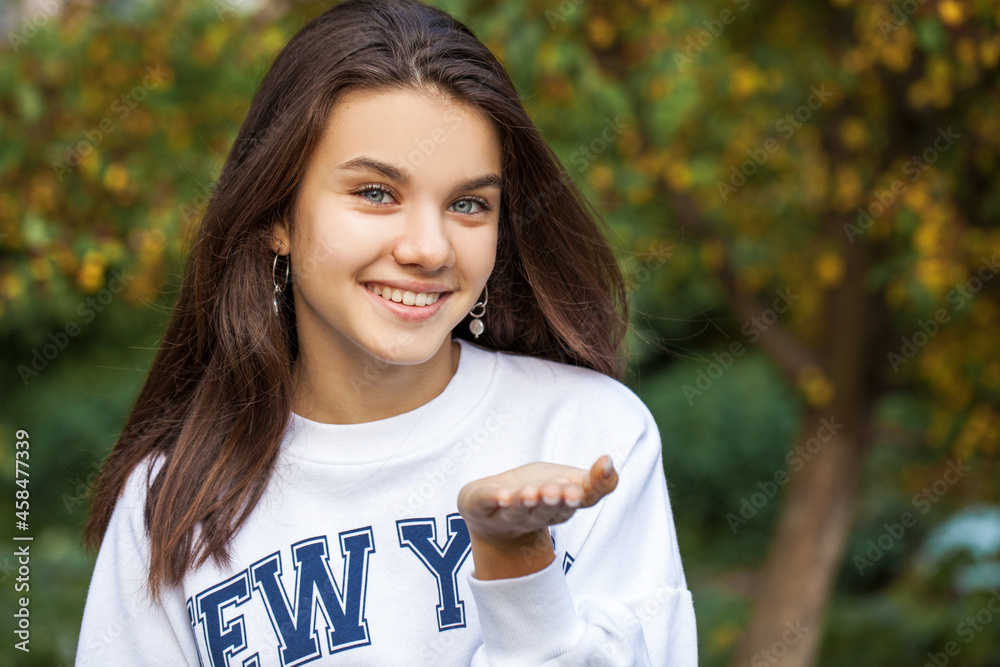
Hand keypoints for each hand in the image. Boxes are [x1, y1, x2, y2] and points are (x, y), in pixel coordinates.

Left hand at [457, 456, 617, 579]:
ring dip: (524, 502)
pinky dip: (493, 499)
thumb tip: (610, 460)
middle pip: (545, 510)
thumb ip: (596, 481)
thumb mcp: (570, 482)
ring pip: (516, 510)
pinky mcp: (480, 505)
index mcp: (559, 509)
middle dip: (550, 501)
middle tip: (555, 492)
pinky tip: (501, 497)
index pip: (573, 504)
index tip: (578, 491)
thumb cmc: (537, 491)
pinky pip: (486, 502)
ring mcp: (505, 513)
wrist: (490, 510)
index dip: (576, 497)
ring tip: (530, 494)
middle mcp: (534, 515)